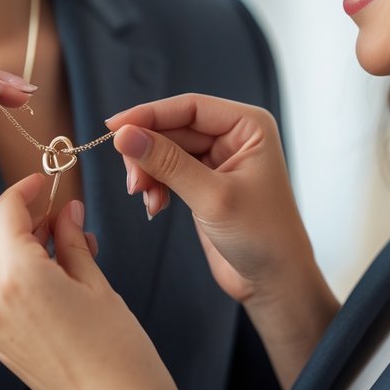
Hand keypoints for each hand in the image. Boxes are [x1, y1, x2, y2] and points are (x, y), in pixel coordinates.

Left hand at [0, 174, 183, 389]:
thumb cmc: (118, 349)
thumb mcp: (95, 282)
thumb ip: (71, 238)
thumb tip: (65, 209)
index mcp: (18, 277)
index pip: (6, 211)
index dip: (25, 189)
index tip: (45, 182)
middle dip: (15, 215)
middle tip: (55, 216)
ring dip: (12, 242)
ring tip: (60, 247)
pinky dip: (11, 269)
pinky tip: (50, 274)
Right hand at [107, 94, 337, 389]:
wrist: (274, 283)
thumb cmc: (262, 237)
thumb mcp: (212, 197)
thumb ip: (167, 163)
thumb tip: (124, 136)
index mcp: (248, 126)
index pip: (190, 107)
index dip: (149, 114)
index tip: (114, 128)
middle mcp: (234, 136)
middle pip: (174, 127)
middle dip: (147, 151)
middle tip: (131, 179)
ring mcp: (217, 159)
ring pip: (166, 150)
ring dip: (149, 171)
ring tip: (144, 196)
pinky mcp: (204, 182)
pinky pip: (168, 171)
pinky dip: (155, 185)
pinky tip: (154, 205)